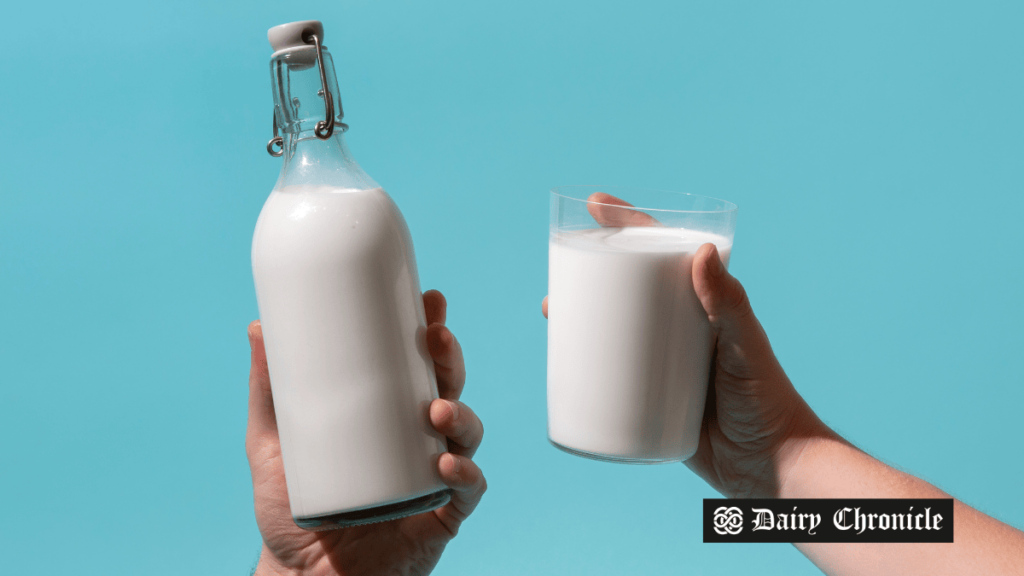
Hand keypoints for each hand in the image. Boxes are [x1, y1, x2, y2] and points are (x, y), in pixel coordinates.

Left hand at [247, 289, 485, 575]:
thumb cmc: (291, 510)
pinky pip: (468, 490)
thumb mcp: (272, 444)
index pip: (417, 366)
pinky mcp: (441, 516)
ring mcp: (433, 478)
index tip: (428, 300)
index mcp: (388, 417)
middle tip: (436, 338)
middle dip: (451, 360)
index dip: (430, 332)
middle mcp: (416, 441)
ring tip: (438, 411)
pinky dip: (465, 474)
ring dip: (463, 415)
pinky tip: (446, 464)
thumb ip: (268, 391)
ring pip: (467, 434)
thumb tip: (257, 327)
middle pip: (448, 389)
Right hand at [542, 193, 828, 497]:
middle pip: (625, 289)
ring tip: (551, 314)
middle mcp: (677, 328)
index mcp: (701, 305)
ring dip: (578, 317)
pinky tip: (559, 363)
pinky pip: (609, 376)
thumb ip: (728, 303)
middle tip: (559, 274)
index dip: (627, 227)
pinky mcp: (648, 400)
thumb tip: (701, 251)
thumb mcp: (746, 348)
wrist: (769, 467)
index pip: (660, 253)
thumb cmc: (767, 400)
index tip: (596, 207)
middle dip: (589, 274)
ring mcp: (660, 363)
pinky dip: (583, 366)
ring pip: (611, 330)